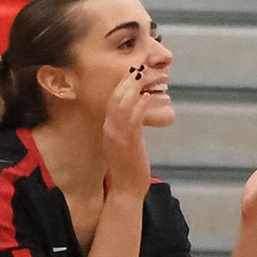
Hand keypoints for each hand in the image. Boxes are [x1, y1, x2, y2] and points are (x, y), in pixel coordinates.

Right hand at [102, 66, 151, 198]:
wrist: (126, 189)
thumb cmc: (129, 167)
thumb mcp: (126, 143)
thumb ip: (128, 129)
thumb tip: (137, 116)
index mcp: (109, 128)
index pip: (112, 101)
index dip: (121, 85)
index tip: (131, 72)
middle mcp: (109, 129)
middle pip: (115, 99)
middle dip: (126, 82)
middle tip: (137, 67)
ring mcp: (116, 135)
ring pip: (121, 105)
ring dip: (133, 89)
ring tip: (142, 75)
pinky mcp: (126, 143)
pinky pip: (132, 120)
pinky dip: (139, 106)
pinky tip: (147, 96)